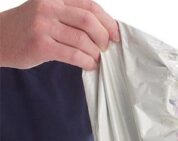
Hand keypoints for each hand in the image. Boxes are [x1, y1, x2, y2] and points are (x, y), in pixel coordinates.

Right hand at [0, 0, 118, 70]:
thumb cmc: (29, 28)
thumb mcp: (48, 12)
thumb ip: (71, 15)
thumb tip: (105, 30)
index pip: (90, 5)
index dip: (108, 22)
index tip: (116, 35)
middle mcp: (49, 7)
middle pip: (89, 21)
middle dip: (103, 38)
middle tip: (105, 49)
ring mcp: (43, 26)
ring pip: (83, 40)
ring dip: (95, 53)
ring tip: (95, 59)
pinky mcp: (41, 46)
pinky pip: (73, 55)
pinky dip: (86, 62)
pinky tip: (89, 65)